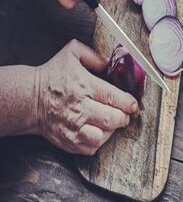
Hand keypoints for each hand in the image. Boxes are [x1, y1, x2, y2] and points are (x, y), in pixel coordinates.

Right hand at [37, 40, 137, 154]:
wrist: (29, 98)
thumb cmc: (52, 75)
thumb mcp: (71, 54)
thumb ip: (93, 55)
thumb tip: (110, 63)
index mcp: (84, 86)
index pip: (113, 97)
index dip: (128, 103)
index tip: (133, 104)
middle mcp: (80, 108)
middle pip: (112, 119)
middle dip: (124, 117)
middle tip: (125, 114)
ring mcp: (73, 126)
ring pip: (103, 136)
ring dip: (112, 131)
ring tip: (111, 123)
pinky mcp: (68, 140)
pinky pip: (91, 148)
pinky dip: (99, 142)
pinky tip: (99, 132)